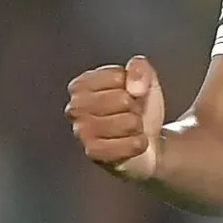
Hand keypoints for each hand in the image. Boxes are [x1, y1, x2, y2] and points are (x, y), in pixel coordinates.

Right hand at [65, 56, 167, 181]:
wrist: (148, 143)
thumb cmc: (140, 110)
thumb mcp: (144, 80)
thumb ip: (139, 68)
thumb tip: (134, 87)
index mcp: (81, 85)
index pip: (118, 76)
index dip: (133, 86)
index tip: (127, 96)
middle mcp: (75, 108)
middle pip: (123, 99)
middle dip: (135, 108)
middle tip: (129, 115)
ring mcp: (82, 132)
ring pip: (129, 122)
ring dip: (137, 127)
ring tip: (129, 130)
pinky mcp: (94, 154)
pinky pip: (131, 145)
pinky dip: (139, 144)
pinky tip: (131, 144)